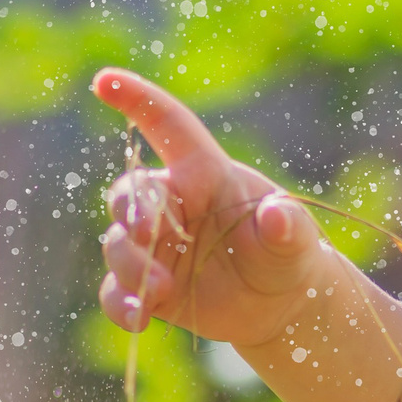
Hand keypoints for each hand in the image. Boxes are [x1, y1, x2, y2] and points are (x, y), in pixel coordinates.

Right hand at [92, 68, 327, 348]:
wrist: (278, 303)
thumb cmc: (285, 251)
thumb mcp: (296, 239)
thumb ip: (289, 226)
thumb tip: (279, 216)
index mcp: (204, 172)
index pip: (168, 127)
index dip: (138, 101)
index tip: (105, 81)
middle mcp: (170, 202)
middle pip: (132, 193)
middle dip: (132, 209)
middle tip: (146, 230)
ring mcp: (152, 244)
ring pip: (120, 245)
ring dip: (132, 266)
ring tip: (161, 291)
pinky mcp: (143, 283)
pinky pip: (117, 290)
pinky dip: (122, 304)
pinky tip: (137, 320)